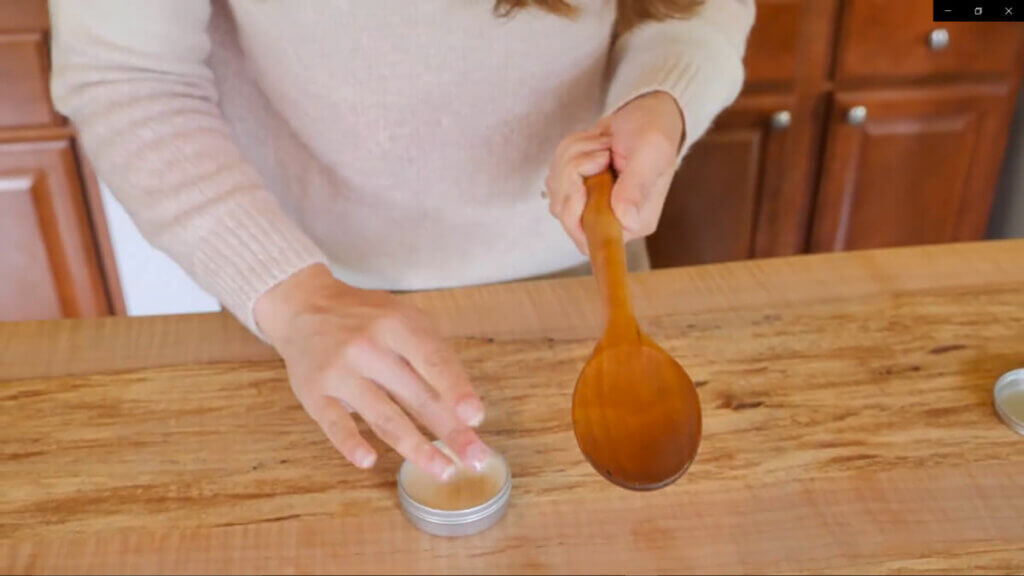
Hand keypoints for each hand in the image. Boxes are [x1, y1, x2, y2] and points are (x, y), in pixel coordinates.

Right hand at [254, 264, 488, 480]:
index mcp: (396, 325)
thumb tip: (464, 408)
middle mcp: (367, 347)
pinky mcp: (313, 393)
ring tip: (444, 470)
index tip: (475, 417)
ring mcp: (339, 371)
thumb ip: (430, 356)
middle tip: (475, 458)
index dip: (456, 389)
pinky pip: (335, 423)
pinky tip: (369, 461)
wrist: (303, 305)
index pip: (432, 360)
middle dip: (449, 430)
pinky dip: (351, 444)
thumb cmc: (366, 318)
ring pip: (383, 417)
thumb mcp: (402, 319)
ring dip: (415, 448)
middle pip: (415, 396)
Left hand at [545, 91, 683, 252]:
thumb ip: (636, 187)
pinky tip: (592, 143)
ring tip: (602, 144)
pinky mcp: (576, 187)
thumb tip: (627, 220)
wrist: (645, 112)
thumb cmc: (654, 132)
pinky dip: (568, 152)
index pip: (590, 240)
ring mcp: (591, 203)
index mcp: (633, 222)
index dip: (575, 214)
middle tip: (601, 154)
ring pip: (556, 191)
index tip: (584, 183)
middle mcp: (611, 218)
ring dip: (572, 158)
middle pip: (565, 214)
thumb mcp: (650, 154)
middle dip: (573, 175)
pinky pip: (554, 175)